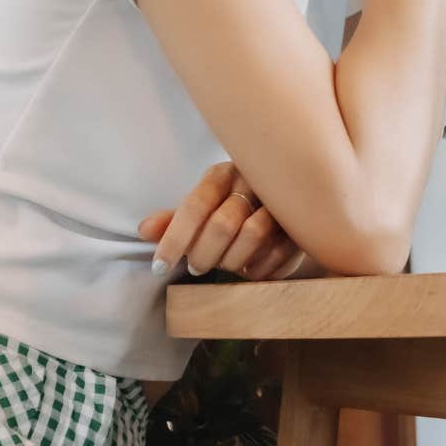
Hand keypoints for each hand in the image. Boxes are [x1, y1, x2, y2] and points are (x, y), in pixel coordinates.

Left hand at [140, 162, 307, 279]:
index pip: (195, 206)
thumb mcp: (201, 208)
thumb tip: (143, 231)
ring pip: (254, 234)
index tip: (159, 267)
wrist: (286, 197)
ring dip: (232, 261)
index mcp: (223, 174)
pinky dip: (259, 269)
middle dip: (204, 255)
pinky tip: (249, 271)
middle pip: (223, 223)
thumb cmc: (231, 207)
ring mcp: (281, 199)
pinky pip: (280, 250)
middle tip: (197, 268)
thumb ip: (174, 221)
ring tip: (226, 267)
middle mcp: (253, 180)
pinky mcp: (302, 222)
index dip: (174, 240)